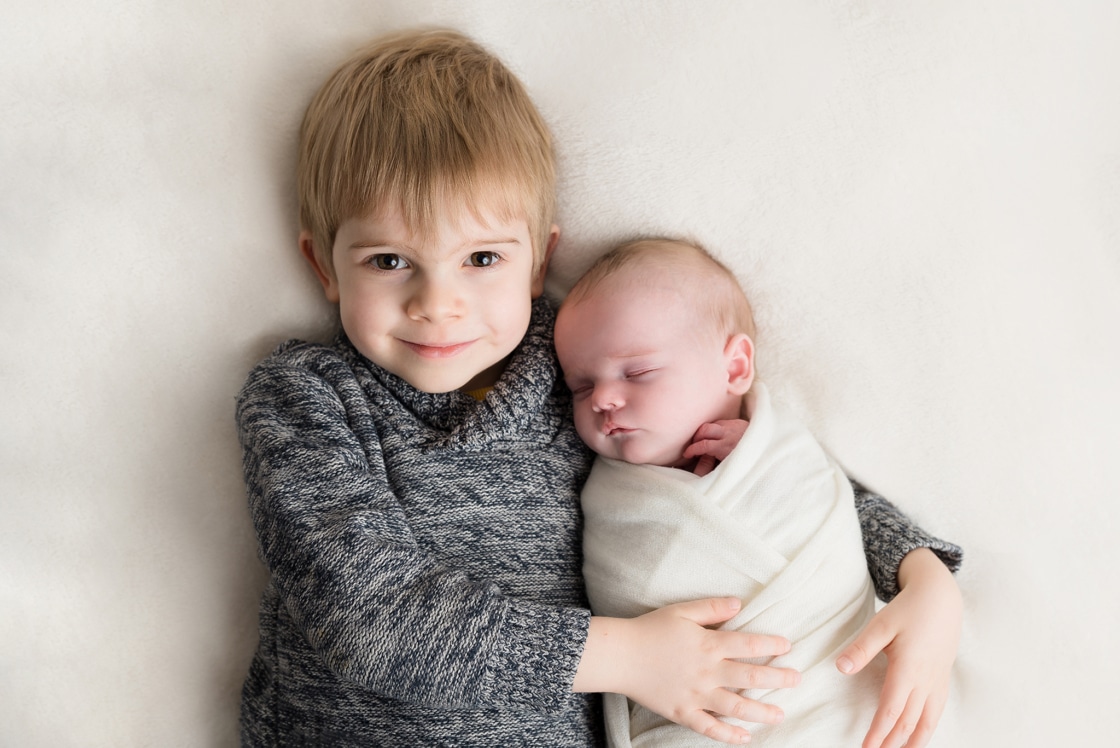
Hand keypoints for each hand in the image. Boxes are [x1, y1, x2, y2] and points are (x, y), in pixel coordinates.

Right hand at [575, 597, 799, 743]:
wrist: (620, 655)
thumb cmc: (650, 629)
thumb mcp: (681, 611)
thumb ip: (711, 608)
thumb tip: (738, 604)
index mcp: (709, 644)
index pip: (749, 645)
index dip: (772, 646)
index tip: (788, 647)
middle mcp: (708, 672)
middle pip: (751, 678)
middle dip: (778, 679)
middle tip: (796, 680)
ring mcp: (697, 695)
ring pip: (737, 707)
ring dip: (762, 711)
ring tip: (780, 714)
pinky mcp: (683, 712)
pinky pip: (710, 728)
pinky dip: (729, 735)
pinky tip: (746, 737)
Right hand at [684, 419, 748, 475]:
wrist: (768, 448)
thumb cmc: (748, 461)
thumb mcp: (730, 467)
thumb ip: (713, 466)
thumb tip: (698, 471)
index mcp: (727, 447)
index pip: (703, 445)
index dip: (692, 450)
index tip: (687, 455)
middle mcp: (729, 434)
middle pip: (704, 430)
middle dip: (695, 437)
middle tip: (693, 445)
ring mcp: (733, 426)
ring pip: (711, 424)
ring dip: (703, 431)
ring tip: (701, 440)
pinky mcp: (737, 421)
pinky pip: (719, 422)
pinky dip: (714, 428)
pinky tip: (715, 435)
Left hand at [836, 549, 961, 747]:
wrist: (942, 598)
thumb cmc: (909, 610)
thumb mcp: (881, 624)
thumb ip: (861, 648)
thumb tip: (840, 668)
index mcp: (908, 669)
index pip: (890, 711)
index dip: (877, 733)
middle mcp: (926, 681)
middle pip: (907, 722)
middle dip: (891, 743)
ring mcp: (937, 682)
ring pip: (926, 722)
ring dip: (912, 742)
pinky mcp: (943, 680)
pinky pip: (936, 712)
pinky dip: (927, 730)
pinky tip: (919, 738)